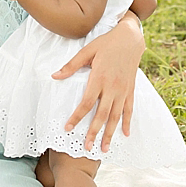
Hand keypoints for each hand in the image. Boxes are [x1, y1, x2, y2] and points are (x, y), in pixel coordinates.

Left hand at [54, 13, 142, 153]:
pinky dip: (127, 122)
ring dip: (110, 133)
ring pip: (116, 116)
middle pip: (102, 114)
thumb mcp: (87, 51)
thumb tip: (55, 76)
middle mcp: (112, 87)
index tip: (68, 128)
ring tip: (105, 148)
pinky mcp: (131, 90)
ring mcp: (123, 90)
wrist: (130, 38)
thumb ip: (71, 66)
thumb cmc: (107, 43)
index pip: (86, 103)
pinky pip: (129, 109)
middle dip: (94, 132)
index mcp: (99, 78)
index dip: (77, 117)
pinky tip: (125, 134)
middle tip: (87, 147)